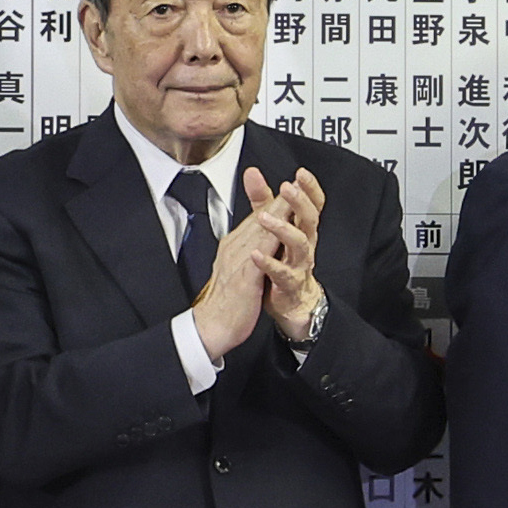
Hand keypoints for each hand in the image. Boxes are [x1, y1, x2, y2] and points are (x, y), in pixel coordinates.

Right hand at [187, 188, 291, 356]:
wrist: (210, 326)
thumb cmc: (227, 300)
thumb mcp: (239, 268)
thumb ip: (249, 250)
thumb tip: (257, 238)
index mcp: (235, 246)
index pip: (257, 218)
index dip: (275, 202)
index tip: (291, 187)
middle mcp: (235, 249)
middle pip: (259, 219)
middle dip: (278, 200)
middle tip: (296, 182)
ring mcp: (238, 262)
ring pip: (258, 231)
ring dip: (274, 214)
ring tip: (290, 198)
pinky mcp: (243, 279)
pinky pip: (256, 258)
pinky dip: (266, 244)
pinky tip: (277, 235)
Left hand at [249, 167, 329, 343]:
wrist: (291, 302)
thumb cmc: (284, 261)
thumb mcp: (274, 226)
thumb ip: (263, 200)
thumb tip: (252, 173)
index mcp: (302, 228)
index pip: (313, 204)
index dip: (310, 188)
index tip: (301, 173)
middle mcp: (305, 244)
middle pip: (310, 219)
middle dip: (300, 202)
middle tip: (288, 188)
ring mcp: (299, 263)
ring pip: (299, 243)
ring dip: (283, 228)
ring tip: (265, 217)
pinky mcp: (289, 283)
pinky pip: (282, 272)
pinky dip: (269, 263)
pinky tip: (256, 254)